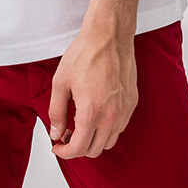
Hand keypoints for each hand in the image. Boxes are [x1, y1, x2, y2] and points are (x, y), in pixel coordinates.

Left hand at [47, 29, 137, 159]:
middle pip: (95, 150)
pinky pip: (120, 127)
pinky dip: (107, 129)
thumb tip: (56, 133)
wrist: (109, 36)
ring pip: (109, 141)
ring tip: (81, 125)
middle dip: (78, 148)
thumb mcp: (61, 82)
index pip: (79, 148)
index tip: (58, 147)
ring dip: (94, 140)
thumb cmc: (85, 54)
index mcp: (91, 112)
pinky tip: (96, 115)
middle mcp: (111, 116)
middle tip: (67, 135)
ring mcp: (124, 110)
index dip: (65, 152)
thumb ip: (57, 112)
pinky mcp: (132, 103)